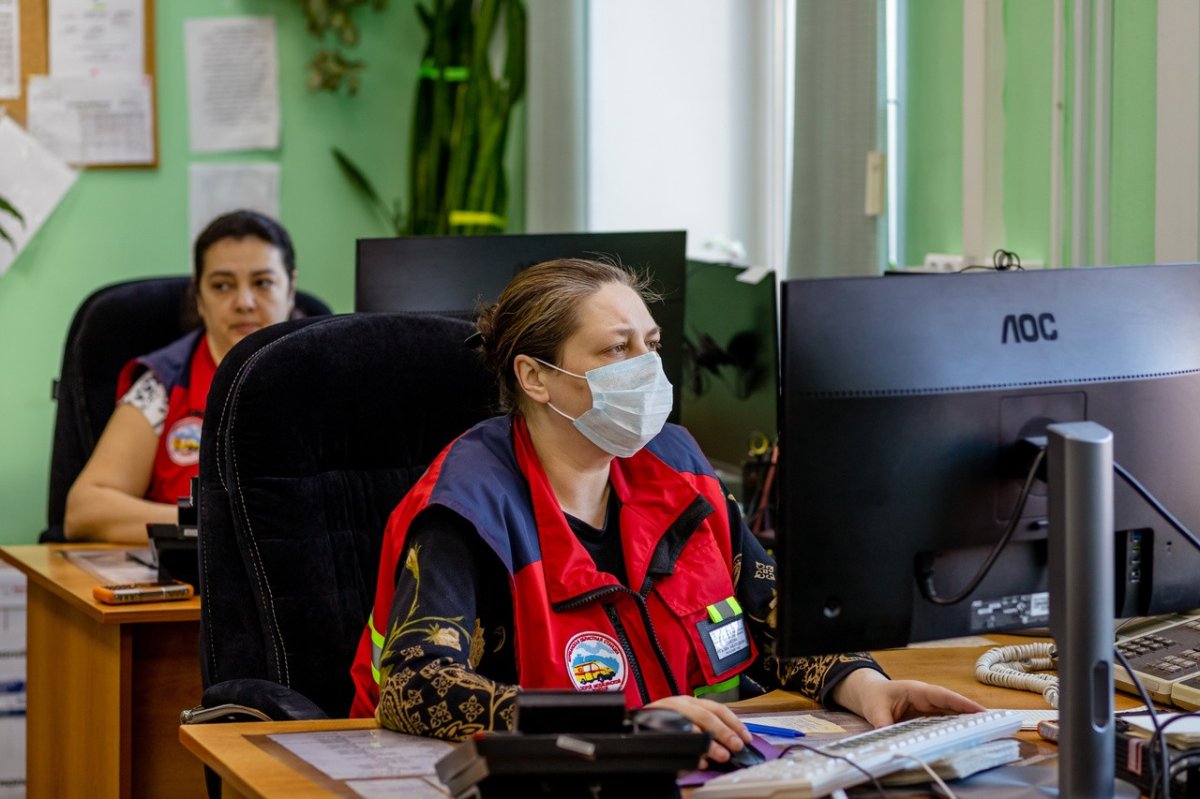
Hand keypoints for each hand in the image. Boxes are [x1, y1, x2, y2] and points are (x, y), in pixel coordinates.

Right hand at [645, 695, 751, 764]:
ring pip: (690, 726)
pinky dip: (688, 751)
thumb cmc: (664, 722)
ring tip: (720, 755)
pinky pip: (673, 737)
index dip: (734, 722)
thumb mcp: (687, 720)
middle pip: (705, 715)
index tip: (746, 737)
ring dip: (708, 743)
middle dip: (723, 731)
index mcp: (691, 701)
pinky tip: (698, 761)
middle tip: (736, 746)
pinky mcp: (653, 724)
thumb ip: (706, 728)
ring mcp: (666, 713)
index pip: (717, 708)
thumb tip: (731, 741)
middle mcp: (679, 704)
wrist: (634, 722)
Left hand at [831, 668, 985, 727]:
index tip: (980, 711)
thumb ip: (882, 722)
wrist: (871, 695)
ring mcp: (929, 707)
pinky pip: (945, 722)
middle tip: (993, 725)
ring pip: (952, 714)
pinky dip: (957, 728)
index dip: (961, 703)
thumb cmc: (875, 697)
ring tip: (987, 732)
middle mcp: (927, 698)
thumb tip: (888, 733)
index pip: (943, 696)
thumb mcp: (875, 709)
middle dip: (972, 714)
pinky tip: (968, 737)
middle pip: (953, 705)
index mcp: (917, 691)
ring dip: (968, 722)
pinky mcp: (928, 716)